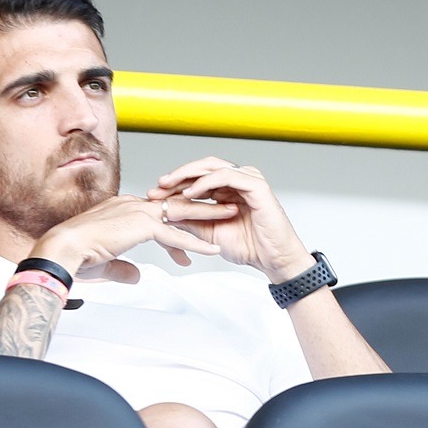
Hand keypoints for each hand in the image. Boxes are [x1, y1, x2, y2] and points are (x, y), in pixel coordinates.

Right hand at [28, 193, 238, 283]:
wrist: (63, 251)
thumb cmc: (78, 257)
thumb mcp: (106, 263)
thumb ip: (124, 268)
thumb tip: (137, 276)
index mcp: (124, 209)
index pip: (159, 214)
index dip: (179, 225)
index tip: (195, 234)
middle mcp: (133, 205)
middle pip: (176, 204)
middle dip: (203, 206)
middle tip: (225, 207)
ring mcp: (138, 212)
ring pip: (182, 213)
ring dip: (209, 216)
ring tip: (232, 216)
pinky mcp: (141, 225)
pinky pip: (175, 234)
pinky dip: (195, 243)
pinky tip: (211, 250)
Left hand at [147, 157, 314, 281]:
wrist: (273, 260)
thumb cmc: (250, 246)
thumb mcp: (209, 233)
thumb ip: (190, 219)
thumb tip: (164, 211)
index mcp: (228, 190)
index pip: (198, 178)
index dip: (175, 184)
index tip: (154, 194)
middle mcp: (238, 181)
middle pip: (203, 167)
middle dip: (178, 175)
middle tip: (158, 185)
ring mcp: (248, 180)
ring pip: (213, 167)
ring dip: (188, 175)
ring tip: (169, 185)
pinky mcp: (257, 186)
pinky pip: (227, 176)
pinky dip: (207, 182)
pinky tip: (191, 192)